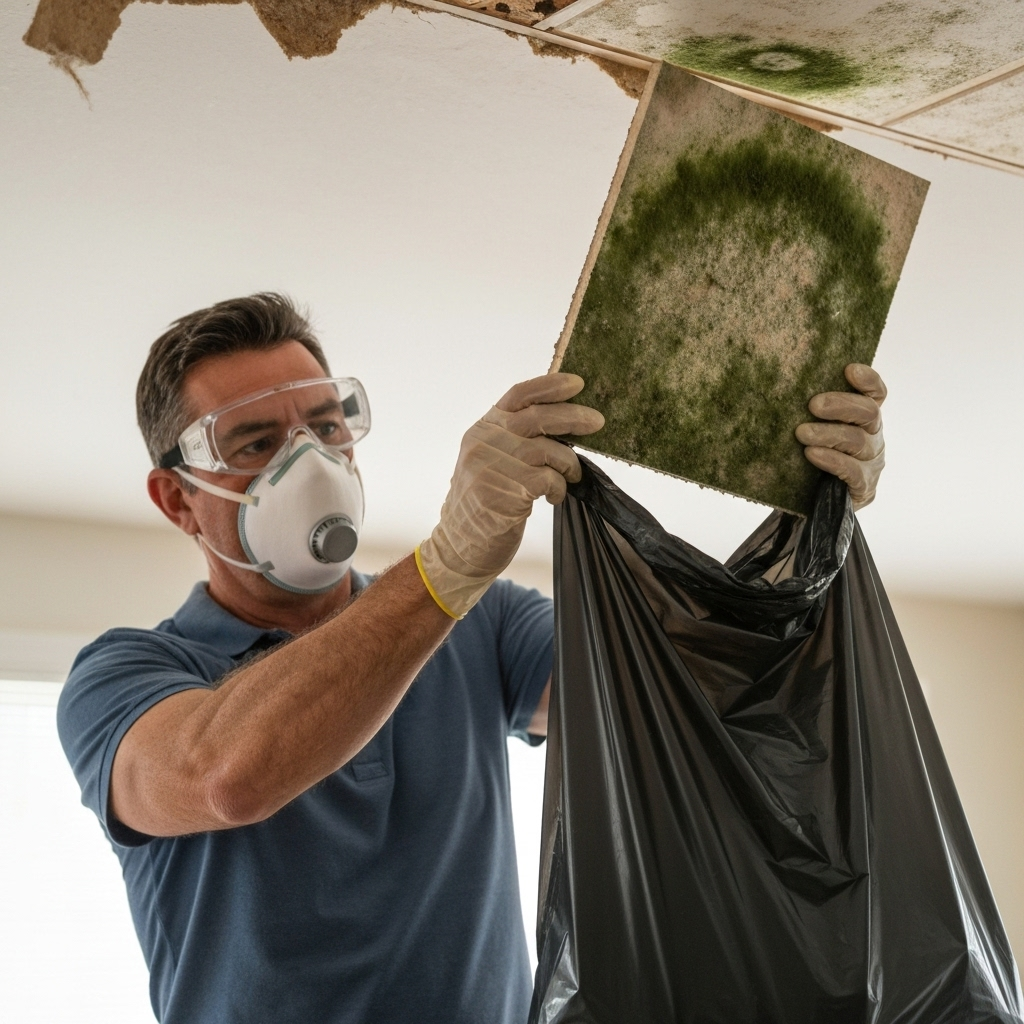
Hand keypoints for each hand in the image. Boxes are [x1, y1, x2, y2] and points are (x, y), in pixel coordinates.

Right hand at [416, 373, 603, 617]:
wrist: (460, 546)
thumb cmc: (484, 504)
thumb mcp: (491, 462)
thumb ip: (516, 440)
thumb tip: (565, 423)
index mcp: (483, 429)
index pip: (518, 395)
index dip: (550, 385)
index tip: (577, 383)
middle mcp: (484, 442)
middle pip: (538, 418)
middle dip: (573, 417)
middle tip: (597, 421)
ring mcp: (492, 466)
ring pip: (549, 451)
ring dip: (568, 465)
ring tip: (570, 477)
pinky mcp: (504, 491)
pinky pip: (548, 480)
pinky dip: (559, 489)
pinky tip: (553, 498)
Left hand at [795, 364, 885, 509]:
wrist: (809, 503)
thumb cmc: (809, 458)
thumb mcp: (812, 429)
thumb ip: (811, 413)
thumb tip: (782, 385)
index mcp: (865, 419)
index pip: (876, 394)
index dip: (867, 380)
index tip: (848, 370)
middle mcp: (874, 437)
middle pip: (868, 413)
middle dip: (840, 405)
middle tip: (813, 404)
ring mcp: (871, 463)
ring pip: (857, 441)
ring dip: (828, 433)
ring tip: (802, 433)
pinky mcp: (863, 488)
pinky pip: (852, 471)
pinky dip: (831, 460)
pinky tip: (812, 454)